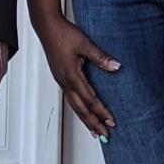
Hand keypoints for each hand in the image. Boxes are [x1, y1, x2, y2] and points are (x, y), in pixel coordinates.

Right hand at [35, 15, 119, 138]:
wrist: (47, 27)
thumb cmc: (63, 34)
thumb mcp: (85, 44)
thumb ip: (101, 57)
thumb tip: (116, 67)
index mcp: (71, 76)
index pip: (90, 99)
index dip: (101, 112)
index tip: (111, 122)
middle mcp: (65, 82)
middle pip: (80, 109)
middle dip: (93, 123)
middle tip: (104, 135)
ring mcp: (61, 81)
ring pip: (74, 106)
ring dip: (85, 119)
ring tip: (95, 130)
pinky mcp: (61, 77)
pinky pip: (71, 98)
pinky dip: (79, 108)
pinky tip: (84, 111)